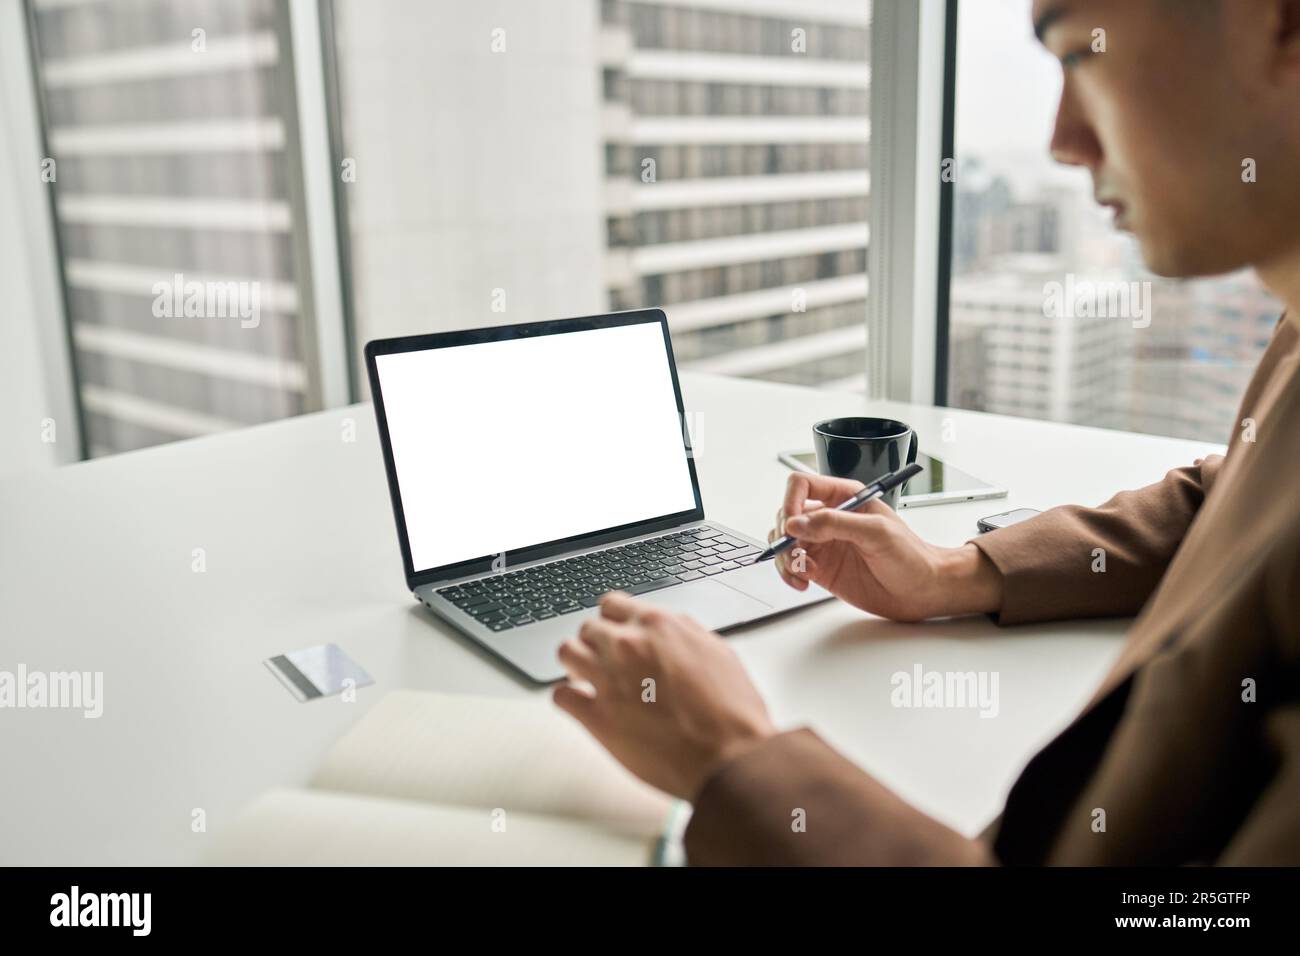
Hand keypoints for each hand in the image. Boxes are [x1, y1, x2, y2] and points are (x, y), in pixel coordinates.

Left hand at [553, 592, 775, 799]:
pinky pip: (561, 696)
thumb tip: (668, 629)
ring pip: (566, 653)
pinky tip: (583, 705)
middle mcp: (627, 646)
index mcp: (657, 625)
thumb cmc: (731, 711)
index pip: (612, 605)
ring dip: (576, 664)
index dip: (613, 621)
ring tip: (587, 679)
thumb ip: (684, 634)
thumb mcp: (717, 652)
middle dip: (595, 644)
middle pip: (587, 628)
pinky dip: (569, 699)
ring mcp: (608, 680)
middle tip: (605, 661)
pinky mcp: (597, 717)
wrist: (730, 757)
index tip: (614, 632)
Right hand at [771, 472, 1002, 621]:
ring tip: (802, 573)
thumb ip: (835, 524)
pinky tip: (803, 582)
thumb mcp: (877, 532)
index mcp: (845, 497)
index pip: (802, 486)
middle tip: (797, 554)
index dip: (790, 502)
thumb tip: (798, 524)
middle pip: (787, 514)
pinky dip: (789, 573)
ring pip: (784, 542)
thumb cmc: (911, 556)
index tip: (792, 525)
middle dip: (784, 535)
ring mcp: (823, 543)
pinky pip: (792, 565)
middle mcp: (830, 517)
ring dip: (785, 557)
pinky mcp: (821, 568)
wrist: (922, 591)